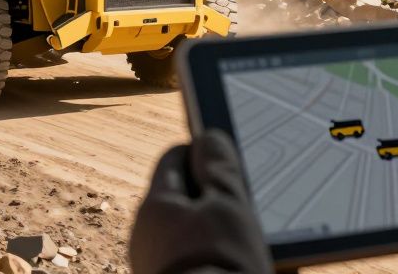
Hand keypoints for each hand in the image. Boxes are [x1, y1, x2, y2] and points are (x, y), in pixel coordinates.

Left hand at [130, 128, 273, 273]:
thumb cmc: (222, 265)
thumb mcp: (230, 208)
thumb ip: (220, 170)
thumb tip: (208, 137)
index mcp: (155, 206)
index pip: (174, 159)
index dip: (202, 153)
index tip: (227, 157)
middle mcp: (146, 236)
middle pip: (183, 199)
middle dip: (214, 197)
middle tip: (248, 200)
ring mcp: (155, 266)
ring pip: (190, 233)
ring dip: (217, 231)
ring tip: (251, 239)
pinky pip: (193, 260)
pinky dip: (214, 258)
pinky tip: (238, 265)